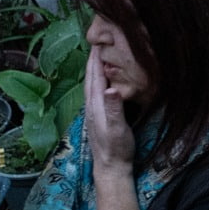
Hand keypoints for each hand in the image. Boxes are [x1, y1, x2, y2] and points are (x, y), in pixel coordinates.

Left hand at [85, 46, 137, 174]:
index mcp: (96, 104)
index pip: (95, 76)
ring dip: (95, 69)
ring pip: (92, 84)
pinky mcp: (99, 116)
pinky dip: (99, 80)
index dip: (96, 59)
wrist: (111, 167)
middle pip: (91, 78)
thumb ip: (114, 108)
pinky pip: (97, 92)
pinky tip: (103, 81)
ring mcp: (94, 111)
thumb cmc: (116, 148)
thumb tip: (111, 88)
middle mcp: (92, 105)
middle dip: (93, 60)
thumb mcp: (117, 128)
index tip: (99, 41)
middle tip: (98, 43)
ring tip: (99, 56)